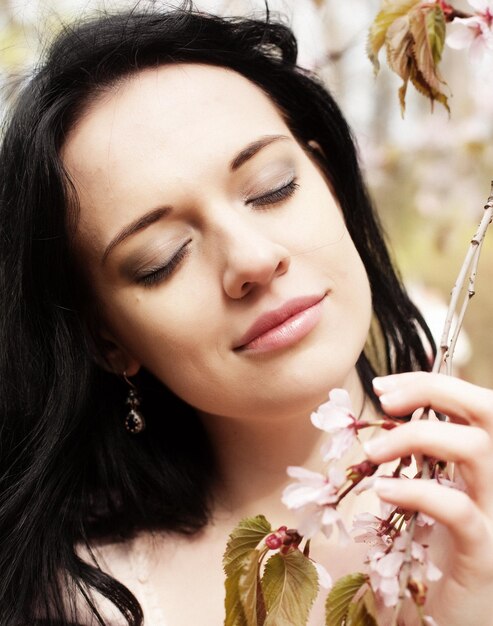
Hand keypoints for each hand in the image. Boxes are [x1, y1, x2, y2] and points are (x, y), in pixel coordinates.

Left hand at [364, 371, 492, 625]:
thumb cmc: (439, 544)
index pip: (476, 400)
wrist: (455, 611)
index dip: (430, 382)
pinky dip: (416, 491)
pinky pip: (459, 510)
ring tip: (372, 453)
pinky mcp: (486, 553)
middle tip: (383, 400)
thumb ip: (429, 448)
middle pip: (489, 410)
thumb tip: (394, 400)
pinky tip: (383, 491)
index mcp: (491, 459)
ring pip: (475, 450)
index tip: (383, 387)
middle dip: (433, 390)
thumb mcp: (436, 484)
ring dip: (413, 437)